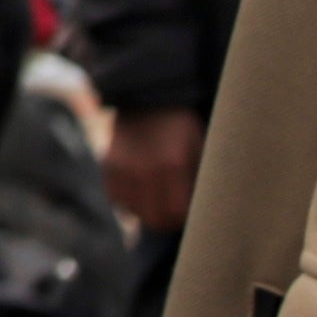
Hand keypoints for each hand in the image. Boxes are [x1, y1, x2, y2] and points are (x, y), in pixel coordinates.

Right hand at [102, 103, 205, 233]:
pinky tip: (141, 189)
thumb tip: (208, 208)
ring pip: (135, 214)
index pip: (177, 214)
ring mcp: (121, 169)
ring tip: (159, 197)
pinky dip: (130, 202)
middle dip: (168, 220)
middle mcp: (143, 169)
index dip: (186, 218)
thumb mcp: (200, 146)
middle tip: (177, 210)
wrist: (146, 97)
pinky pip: (117, 201)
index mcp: (172, 164)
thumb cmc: (181, 125)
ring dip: (148, 211)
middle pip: (155, 220)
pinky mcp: (108, 168)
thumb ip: (201, 178)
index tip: (192, 211)